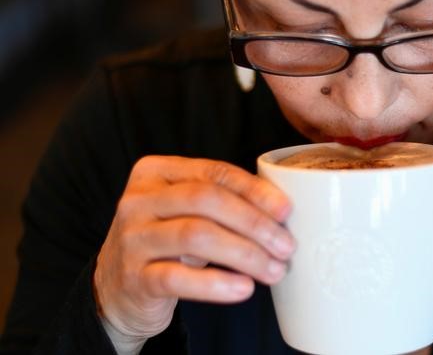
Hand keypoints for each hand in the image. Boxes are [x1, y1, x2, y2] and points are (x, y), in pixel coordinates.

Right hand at [93, 156, 294, 351]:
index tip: (286, 210)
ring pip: (196, 235)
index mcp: (155, 172)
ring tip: (273, 270)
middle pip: (206, 200)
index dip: (254, 190)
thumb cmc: (167, 243)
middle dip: (254, 223)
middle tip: (286, 245)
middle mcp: (138, 199)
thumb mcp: (187, 212)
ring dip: (244, 253)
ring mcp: (131, 238)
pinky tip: (243, 288)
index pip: (214, 173)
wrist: (116, 288)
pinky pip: (178, 278)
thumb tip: (281, 210)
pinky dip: (217, 284)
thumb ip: (222, 201)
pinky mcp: (132, 277)